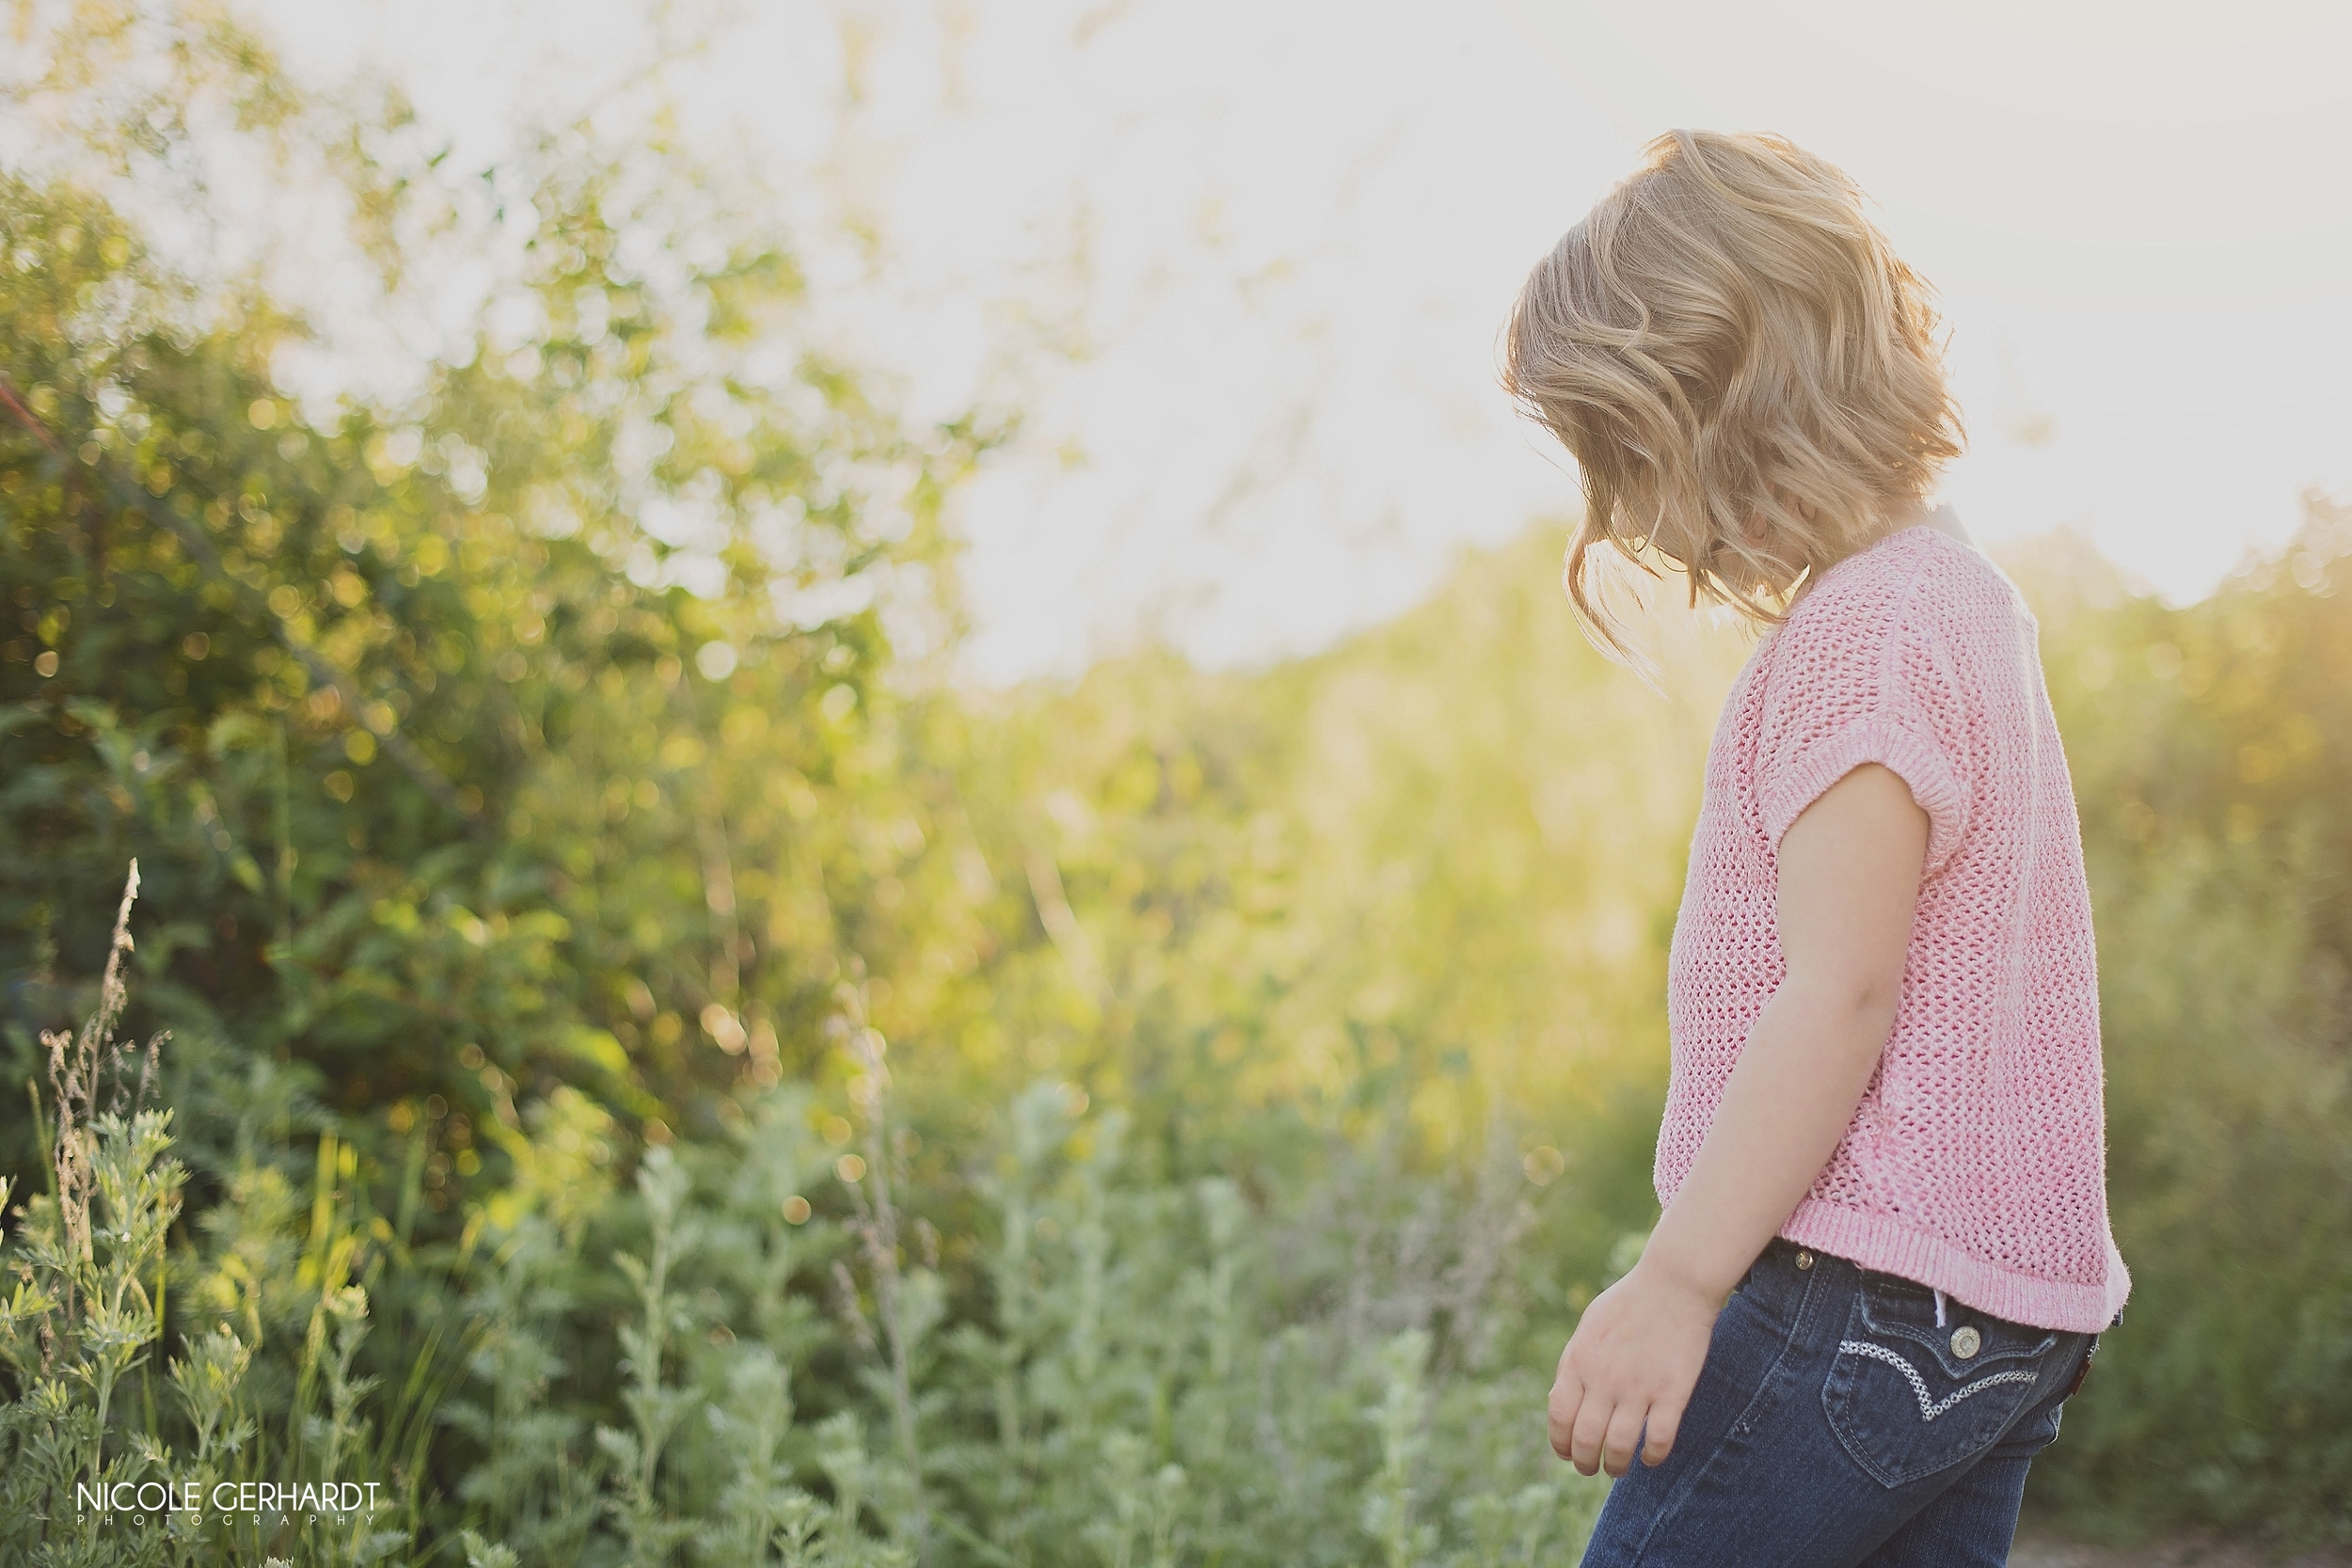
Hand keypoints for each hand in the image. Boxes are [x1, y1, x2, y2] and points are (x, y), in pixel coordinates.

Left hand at [1547, 1260, 1720, 1476]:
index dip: (1561, 1444)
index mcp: (1579, 1362)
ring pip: (1620, 1447)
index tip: (1568, 1454)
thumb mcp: (1588, 1328)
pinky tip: (1651, 1458)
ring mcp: (1639, 1387)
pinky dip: (1653, 1457)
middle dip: (1585, 1463)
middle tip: (1591, 1469)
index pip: (1559, 1418)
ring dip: (1616, 1466)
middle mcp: (1605, 1379)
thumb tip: (1559, 1402)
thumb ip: (1573, 1364)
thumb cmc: (1628, 1304)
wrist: (1674, 1284)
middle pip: (1586, 1439)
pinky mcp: (1673, 1392)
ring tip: (1618, 1469)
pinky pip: (1659, 1440)